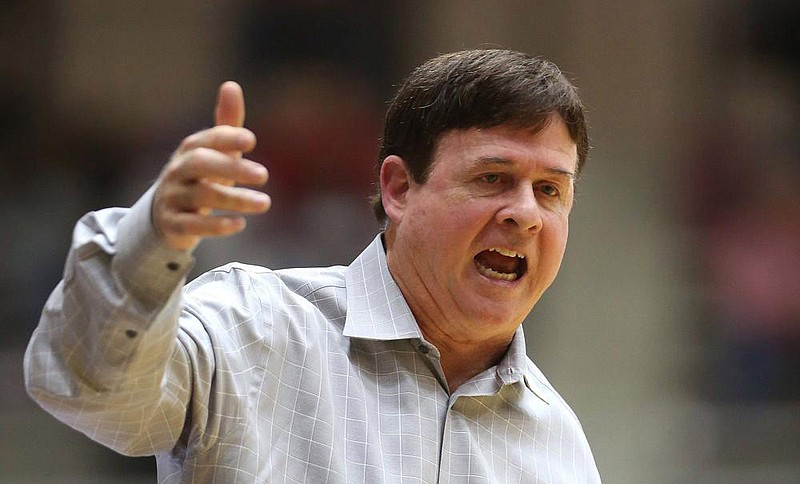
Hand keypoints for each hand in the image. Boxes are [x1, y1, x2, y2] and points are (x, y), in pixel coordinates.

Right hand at [152, 81, 270, 250]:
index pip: (206, 139)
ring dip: (234, 199)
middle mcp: (177, 171)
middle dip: (232, 167)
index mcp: (190, 151)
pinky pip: (192, 225)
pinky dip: (215, 225)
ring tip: (265, 203)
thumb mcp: (215, 153)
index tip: (252, 140)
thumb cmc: (200, 178)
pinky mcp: (173, 225)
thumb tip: (231, 85)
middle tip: (264, 175)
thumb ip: (226, 125)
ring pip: (201, 196)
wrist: (166, 215)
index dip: (226, 138)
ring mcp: (172, 198)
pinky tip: (240, 224)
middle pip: (200, 164)